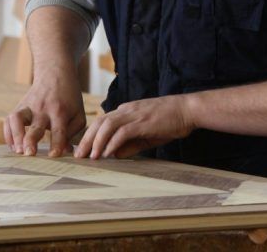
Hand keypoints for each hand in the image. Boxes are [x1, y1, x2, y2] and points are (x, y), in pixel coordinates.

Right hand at [4, 65, 84, 157]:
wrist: (55, 73)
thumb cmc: (69, 98)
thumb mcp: (78, 113)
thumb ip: (73, 133)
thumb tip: (65, 151)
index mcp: (60, 112)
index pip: (58, 130)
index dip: (56, 143)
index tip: (53, 155)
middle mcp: (43, 109)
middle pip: (35, 126)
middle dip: (31, 140)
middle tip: (29, 153)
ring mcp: (28, 107)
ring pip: (16, 120)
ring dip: (15, 136)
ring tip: (18, 151)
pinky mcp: (19, 107)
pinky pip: (8, 120)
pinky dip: (8, 134)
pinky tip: (13, 147)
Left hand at [74, 95, 195, 159]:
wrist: (187, 110)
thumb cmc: (170, 122)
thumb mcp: (147, 135)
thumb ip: (130, 144)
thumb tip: (114, 155)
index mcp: (126, 111)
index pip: (103, 122)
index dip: (90, 135)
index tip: (83, 150)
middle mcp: (126, 110)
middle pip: (99, 122)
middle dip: (86, 139)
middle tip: (78, 156)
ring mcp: (134, 114)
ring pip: (107, 125)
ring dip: (96, 141)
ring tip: (90, 157)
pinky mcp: (142, 121)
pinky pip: (122, 132)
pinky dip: (112, 143)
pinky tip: (107, 154)